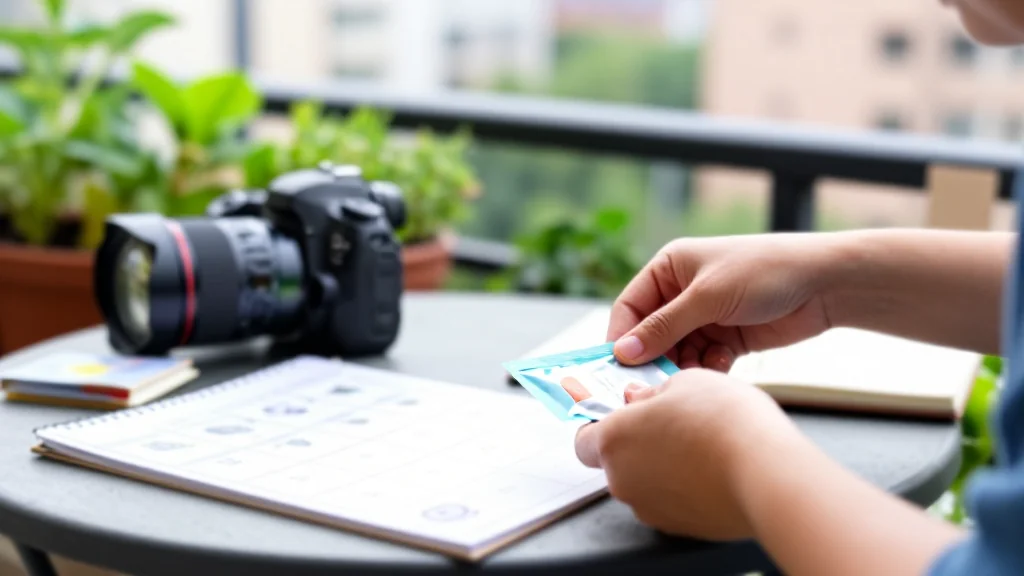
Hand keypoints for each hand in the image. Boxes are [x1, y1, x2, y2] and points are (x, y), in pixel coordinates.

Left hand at [574, 368, 802, 540]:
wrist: (766, 472)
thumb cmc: (724, 420)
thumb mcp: (686, 381)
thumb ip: (652, 392)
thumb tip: (639, 399)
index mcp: (613, 439)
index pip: (584, 439)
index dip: (603, 427)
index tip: (625, 417)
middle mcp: (622, 478)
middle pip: (617, 462)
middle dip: (638, 445)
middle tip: (671, 425)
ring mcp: (648, 507)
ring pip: (644, 483)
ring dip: (662, 467)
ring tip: (700, 446)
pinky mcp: (677, 527)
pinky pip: (670, 502)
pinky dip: (683, 488)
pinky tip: (711, 470)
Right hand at [608, 233, 838, 368]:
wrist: (824, 283)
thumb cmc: (763, 272)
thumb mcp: (706, 298)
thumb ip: (662, 327)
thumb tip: (622, 352)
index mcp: (670, 268)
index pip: (630, 307)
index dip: (621, 337)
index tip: (617, 369)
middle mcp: (682, 292)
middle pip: (651, 335)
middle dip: (654, 358)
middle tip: (652, 385)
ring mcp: (705, 316)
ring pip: (677, 352)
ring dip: (683, 366)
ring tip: (694, 375)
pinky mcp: (727, 337)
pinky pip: (703, 360)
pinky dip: (707, 367)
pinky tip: (722, 363)